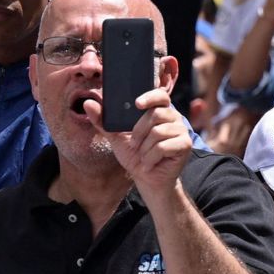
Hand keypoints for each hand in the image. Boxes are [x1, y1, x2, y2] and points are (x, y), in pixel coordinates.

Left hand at [88, 86, 190, 200]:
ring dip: (144, 149)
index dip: (150, 96)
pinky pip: (163, 147)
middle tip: (135, 145)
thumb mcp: (115, 137)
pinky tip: (150, 163)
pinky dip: (151, 158)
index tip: (136, 104)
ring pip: (158, 132)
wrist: (147, 178)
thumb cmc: (134, 155)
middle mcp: (173, 117)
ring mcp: (181, 131)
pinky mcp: (185, 145)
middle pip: (156, 114)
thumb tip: (88, 103)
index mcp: (159, 111)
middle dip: (139, 132)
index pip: (160, 95)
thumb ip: (103, 121)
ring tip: (144, 156)